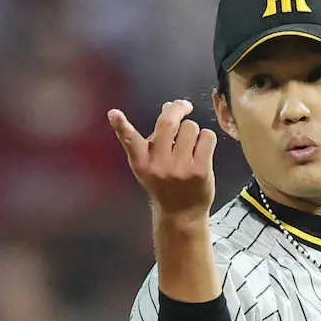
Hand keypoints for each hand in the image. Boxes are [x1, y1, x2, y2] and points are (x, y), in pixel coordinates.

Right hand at [108, 100, 216, 223]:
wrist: (181, 214)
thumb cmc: (166, 185)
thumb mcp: (150, 165)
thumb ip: (155, 137)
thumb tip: (169, 106)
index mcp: (142, 162)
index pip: (130, 140)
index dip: (121, 126)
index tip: (114, 114)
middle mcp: (160, 165)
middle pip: (168, 122)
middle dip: (178, 108)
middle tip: (184, 106)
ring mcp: (181, 168)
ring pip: (191, 127)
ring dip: (193, 130)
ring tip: (190, 145)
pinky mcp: (200, 171)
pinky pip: (207, 137)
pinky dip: (206, 138)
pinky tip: (202, 149)